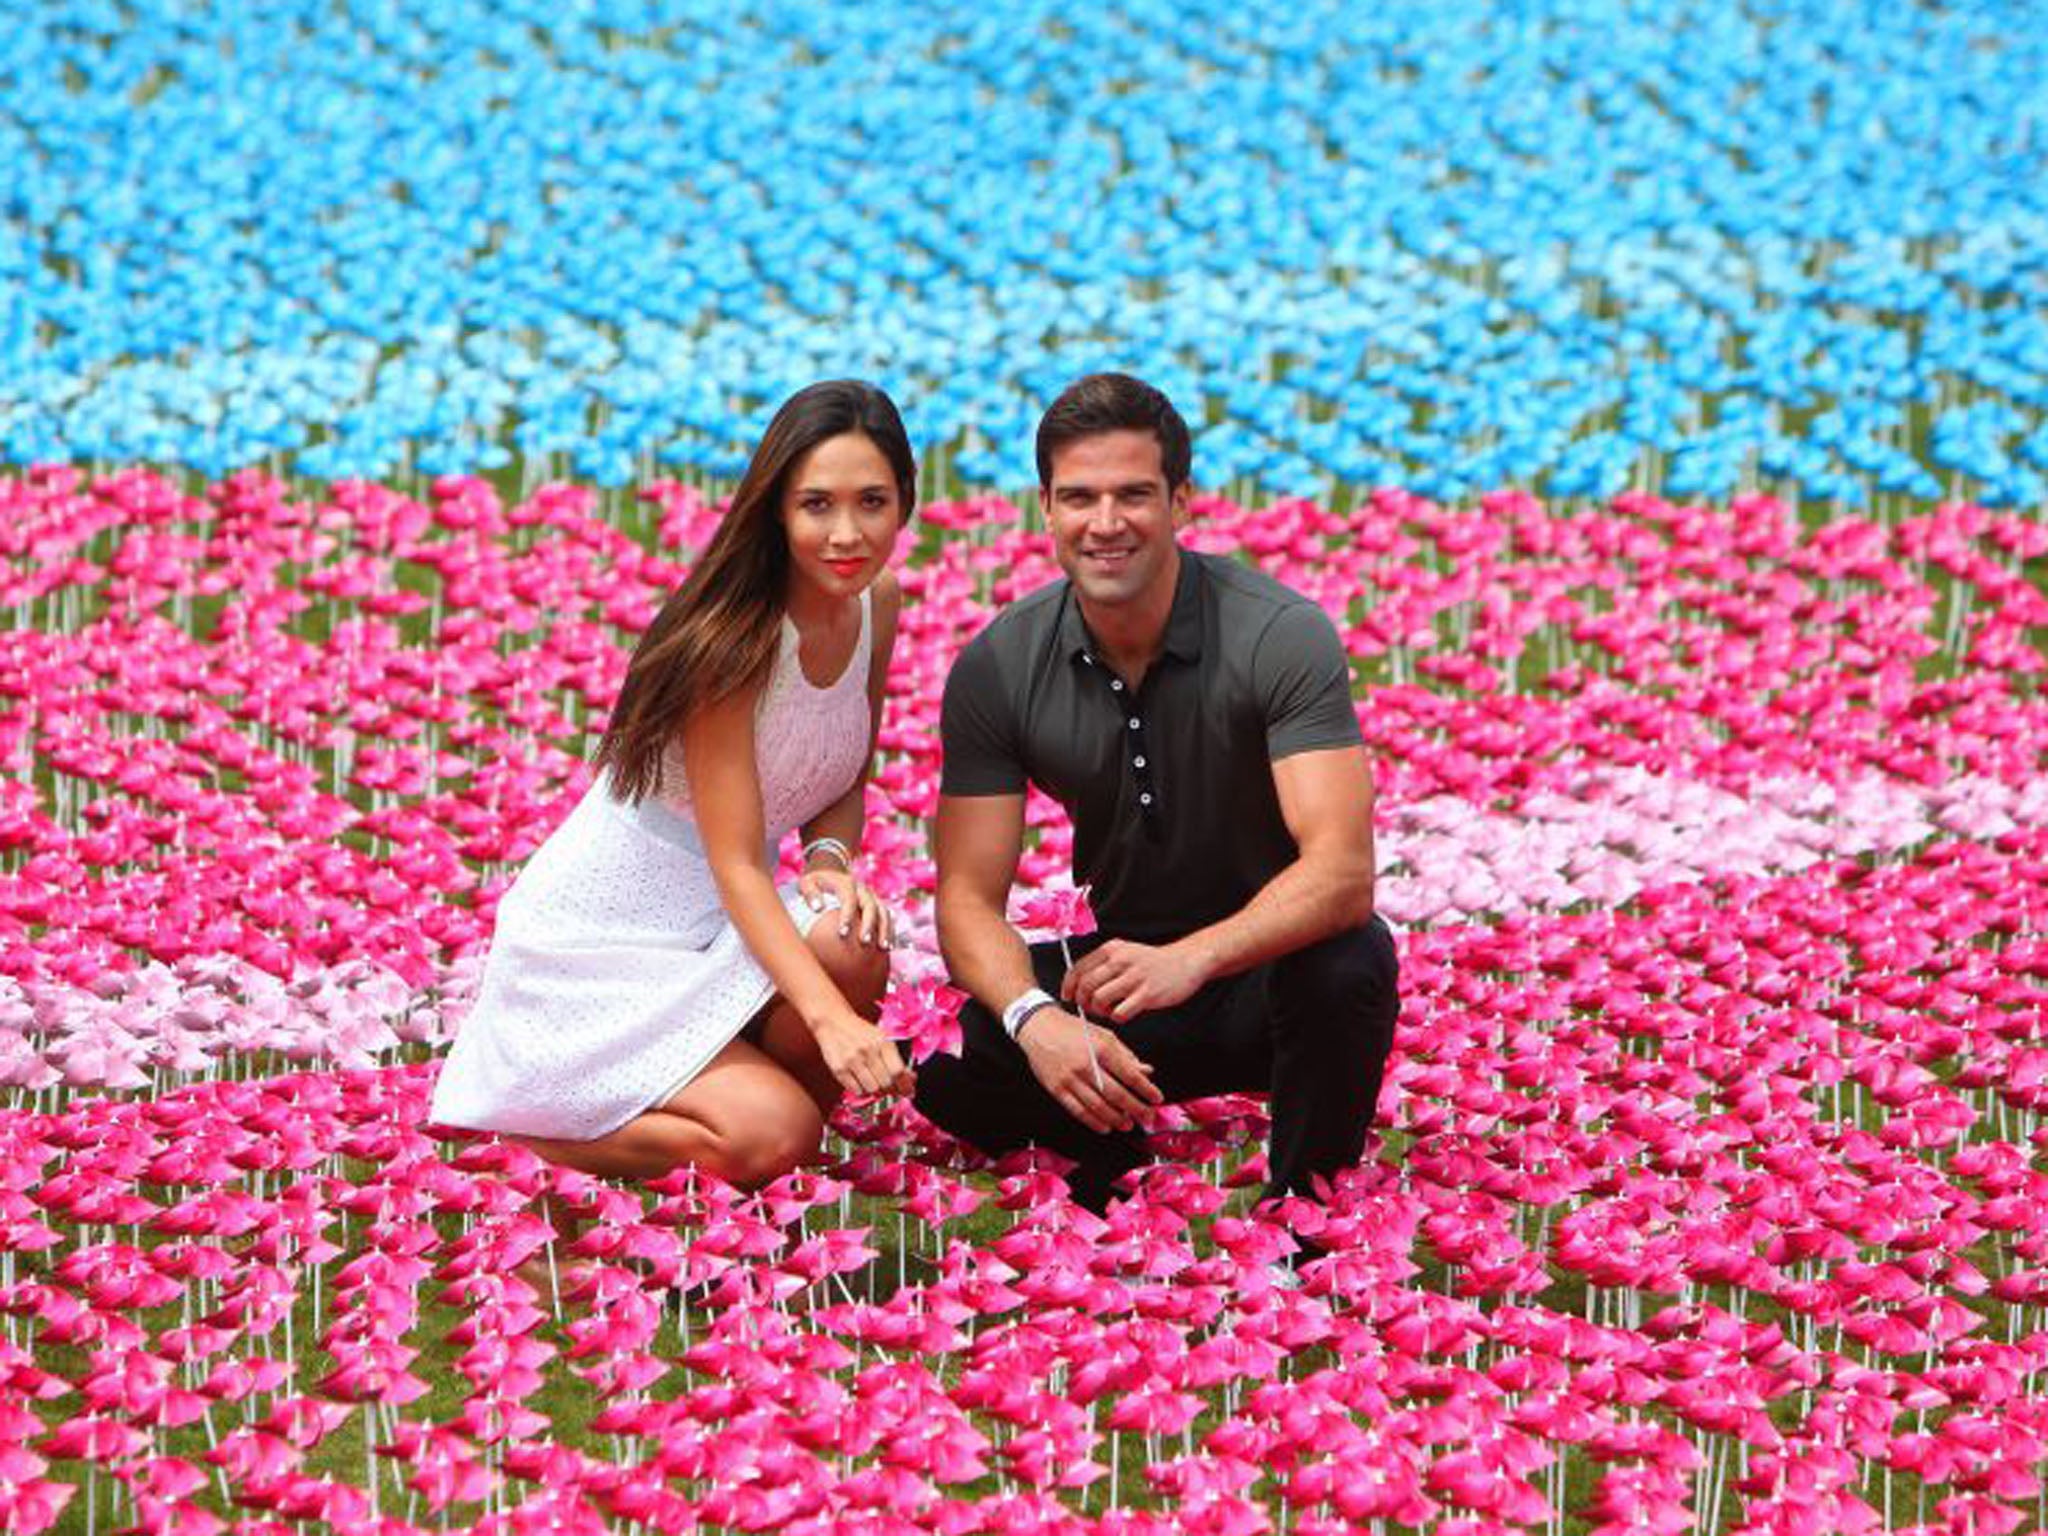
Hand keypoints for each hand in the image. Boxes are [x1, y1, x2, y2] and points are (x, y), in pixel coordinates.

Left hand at [800, 865, 893, 948]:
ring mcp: (872, 896)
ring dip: (885, 929)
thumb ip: (810, 893)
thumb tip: (817, 908)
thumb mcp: (807, 882)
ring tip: (884, 948)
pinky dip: (889, 931)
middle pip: (871, 906)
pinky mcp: (877, 904)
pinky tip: (887, 949)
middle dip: (869, 924)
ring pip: (884, 912)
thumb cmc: (816, 881)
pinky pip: (886, 918)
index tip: (842, 933)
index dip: (847, 915)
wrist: (831, 869)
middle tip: (865, 942)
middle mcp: (862, 889)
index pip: (849, 899)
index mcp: (846, 883)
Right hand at [812, 1010, 913, 1098]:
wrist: (833, 1021)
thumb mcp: (881, 1037)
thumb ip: (895, 1057)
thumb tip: (910, 1079)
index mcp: (882, 1041)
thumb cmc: (861, 1031)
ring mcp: (852, 1060)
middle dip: (892, 1089)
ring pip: (872, 1089)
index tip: (908, 1091)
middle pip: (886, 1083)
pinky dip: (862, 1090)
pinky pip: (856, 1090)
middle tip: (892, 1089)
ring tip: (876, 1084)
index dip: (905, 1085)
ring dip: (877, 1091)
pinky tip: (862, 1082)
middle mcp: (868, 1051)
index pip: (898, 1071)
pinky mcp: (839, 1069)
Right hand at [1017, 1007, 1160, 1133]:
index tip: (1157, 1099)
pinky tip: (1105, 1126)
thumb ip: (1126, 1055)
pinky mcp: (1057, 1089)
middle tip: (1147, 1117)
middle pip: (1116, 1094)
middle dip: (1135, 1109)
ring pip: (1097, 1106)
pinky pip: (1078, 1110)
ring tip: (1128, 1124)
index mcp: (1101, 1048)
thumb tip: (1147, 1071)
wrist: (1038, 1027)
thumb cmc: (1073, 1029)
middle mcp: (1086, 1064)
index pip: (1129, 1074)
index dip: (1146, 1089)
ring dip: (1116, 1119)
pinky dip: (1093, 1122)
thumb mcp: (1103, 1035)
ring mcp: (1070, 1078)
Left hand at [1063, 939, 1207, 1021]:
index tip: (1068, 997)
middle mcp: (1120, 961)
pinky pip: (1120, 1013)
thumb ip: (1103, 964)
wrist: (1186, 962)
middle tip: (1089, 1007)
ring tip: (1108, 1010)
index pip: (1078, 968)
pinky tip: (1123, 1013)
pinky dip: (1117, 1017)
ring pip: (1099, 1000)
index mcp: (1111, 950)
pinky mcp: (1147, 994)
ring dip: (1099, 1011)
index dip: (1068, 986)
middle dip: (1083, 1001)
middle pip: (1086, 986)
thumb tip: (1078, 983)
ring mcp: (1134, 978)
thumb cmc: (1152, 962)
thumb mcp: (1125, 952)